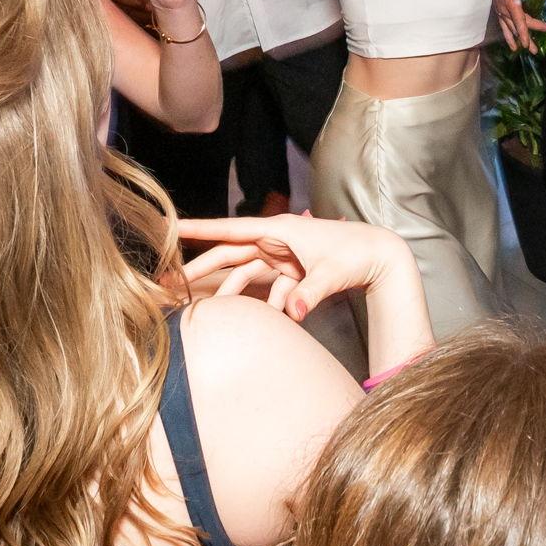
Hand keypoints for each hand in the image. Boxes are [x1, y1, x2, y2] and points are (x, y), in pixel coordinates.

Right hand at [176, 212, 407, 319]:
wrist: (379, 256)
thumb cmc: (356, 255)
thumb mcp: (332, 273)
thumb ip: (310, 293)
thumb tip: (292, 313)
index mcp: (279, 231)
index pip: (231, 229)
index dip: (200, 228)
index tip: (172, 226)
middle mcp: (275, 241)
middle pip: (228, 254)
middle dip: (198, 266)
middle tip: (166, 280)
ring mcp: (281, 256)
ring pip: (242, 273)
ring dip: (223, 290)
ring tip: (197, 308)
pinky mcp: (290, 271)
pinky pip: (265, 288)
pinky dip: (258, 303)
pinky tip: (252, 319)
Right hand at [492, 0, 545, 51]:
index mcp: (511, 3)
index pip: (520, 23)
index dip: (525, 35)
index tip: (529, 44)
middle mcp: (504, 9)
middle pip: (517, 27)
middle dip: (527, 39)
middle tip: (535, 50)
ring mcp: (499, 8)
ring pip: (508, 28)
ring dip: (514, 39)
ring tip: (519, 50)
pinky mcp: (498, 6)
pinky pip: (502, 23)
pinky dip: (507, 32)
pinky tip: (510, 40)